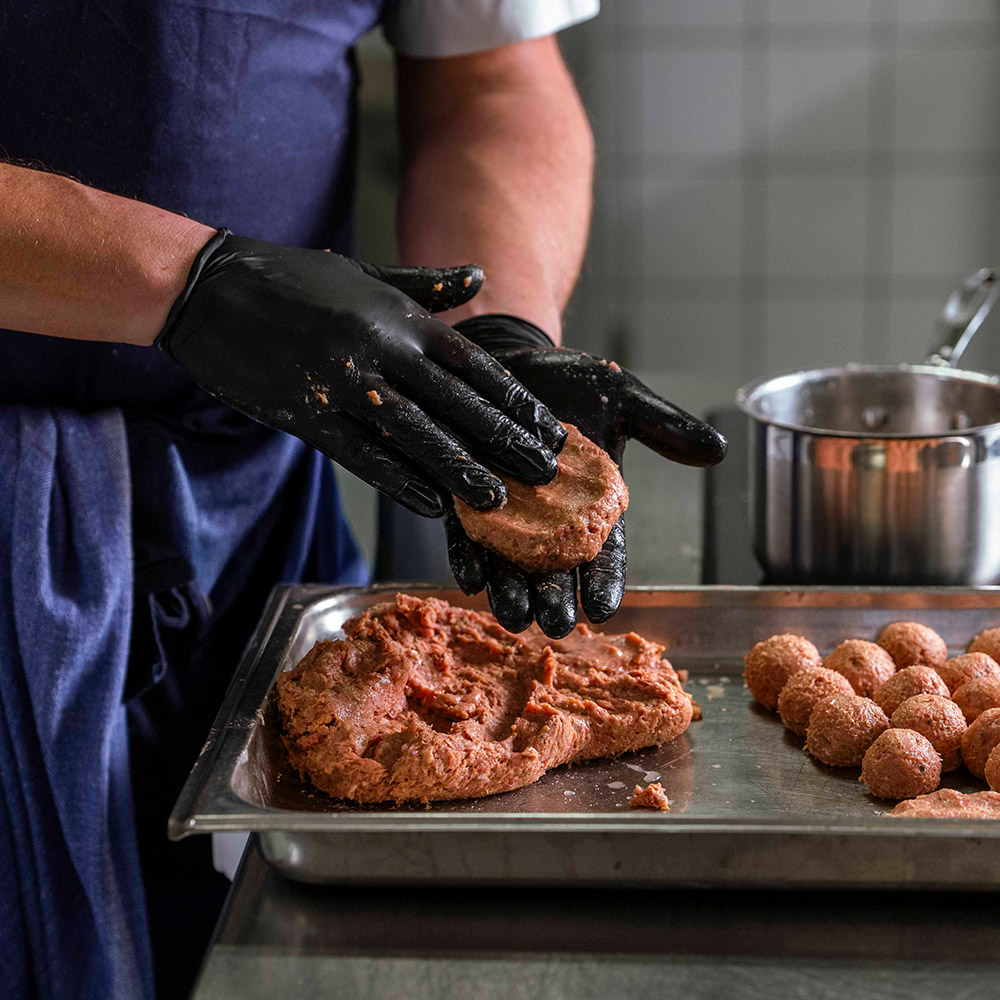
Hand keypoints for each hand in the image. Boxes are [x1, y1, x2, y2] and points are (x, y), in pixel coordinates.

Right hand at [156, 231, 566, 516]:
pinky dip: (400, 481)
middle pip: (455, 403)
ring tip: (495, 499)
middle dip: (502, 441)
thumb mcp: (365, 273)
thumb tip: (480, 278)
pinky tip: (433, 503)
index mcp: (398, 316)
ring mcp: (341, 383)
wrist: (208, 289)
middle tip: (542, 473)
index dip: (514, 400)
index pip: (472, 364)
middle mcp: (379, 349)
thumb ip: (426, 285)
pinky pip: (362, 454)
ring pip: (414, 434)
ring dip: (459, 469)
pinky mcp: (306, 414)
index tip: (545, 428)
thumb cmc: (293, 279)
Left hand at [446, 314, 726, 637]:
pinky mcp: (467, 497)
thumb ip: (664, 427)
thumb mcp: (623, 399)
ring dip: (510, 591)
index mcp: (592, 506)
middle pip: (554, 569)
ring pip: (510, 563)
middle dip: (553, 599)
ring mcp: (506, 513)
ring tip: (511, 615)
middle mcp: (548, 519)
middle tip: (552, 625)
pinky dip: (469, 555)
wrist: (516, 357)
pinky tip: (471, 575)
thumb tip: (718, 450)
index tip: (602, 610)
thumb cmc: (572, 380)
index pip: (604, 553)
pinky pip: (467, 533)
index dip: (605, 582)